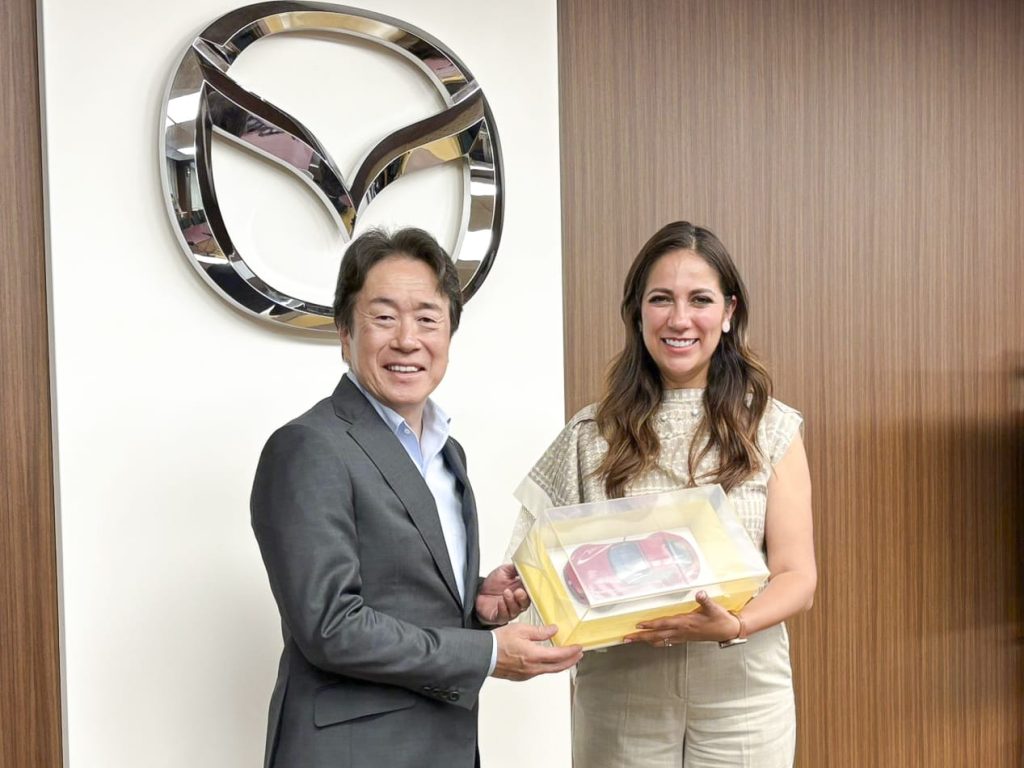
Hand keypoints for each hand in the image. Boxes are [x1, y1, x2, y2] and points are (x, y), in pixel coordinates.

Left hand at [475, 564, 530, 624]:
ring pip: (515, 610)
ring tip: (506, 593)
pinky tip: (500, 602)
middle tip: (519, 591)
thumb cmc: (493, 583)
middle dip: (523, 598)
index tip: (529, 584)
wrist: (478, 592)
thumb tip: (525, 564)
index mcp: (521, 591)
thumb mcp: (504, 571)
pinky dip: (503, 609)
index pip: (531, 592)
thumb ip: (515, 568)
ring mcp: (509, 611)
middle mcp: (517, 602)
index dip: (531, 589)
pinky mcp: (500, 617)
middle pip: (525, 603)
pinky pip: (504, 616)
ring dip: (511, 602)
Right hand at [491, 623, 582, 680]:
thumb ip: (539, 631)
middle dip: (571, 660)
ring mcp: (527, 674)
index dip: (571, 652)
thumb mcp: (520, 630)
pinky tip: (548, 662)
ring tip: (567, 658)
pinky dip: (548, 667)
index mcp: (534, 655)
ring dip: (560, 664)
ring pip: (549, 671)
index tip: (579, 647)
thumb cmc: (498, 642)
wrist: (483, 655)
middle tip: (579, 655)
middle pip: (558, 667)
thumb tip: (554, 630)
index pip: (559, 655)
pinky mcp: (521, 676)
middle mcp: (533, 668)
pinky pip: (539, 672)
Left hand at [622, 591, 740, 646]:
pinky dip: (657, 642)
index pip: (664, 624)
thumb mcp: (714, 608)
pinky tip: (652, 641)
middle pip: (657, 635)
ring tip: (633, 640)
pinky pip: (668, 641)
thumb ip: (705, 601)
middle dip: (641, 637)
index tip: (638, 624)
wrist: (728, 631)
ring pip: (661, 640)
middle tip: (627, 638)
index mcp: (686, 622)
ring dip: (646, 640)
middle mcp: (682, 631)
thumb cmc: (720, 619)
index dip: (651, 624)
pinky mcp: (685, 638)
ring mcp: (683, 636)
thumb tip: (700, 594)